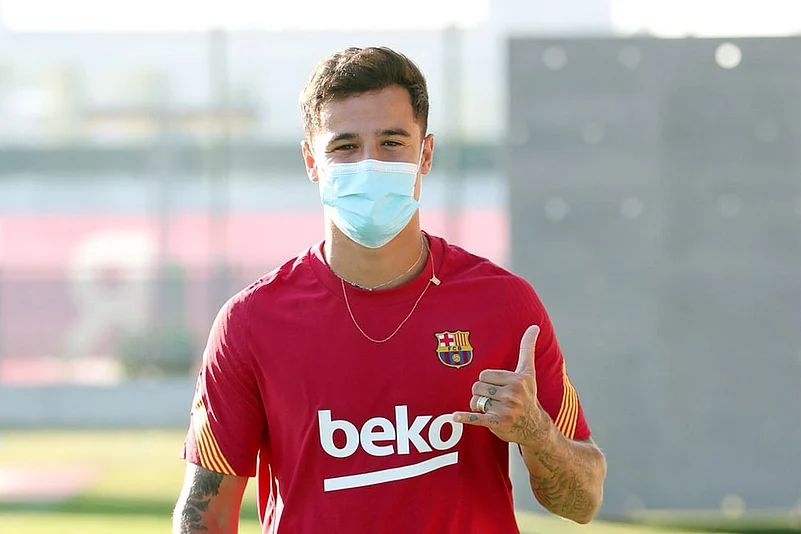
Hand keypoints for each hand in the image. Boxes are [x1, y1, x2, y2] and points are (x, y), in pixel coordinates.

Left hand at [452, 325, 551, 447]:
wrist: (534, 426)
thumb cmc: (528, 394)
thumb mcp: (528, 372)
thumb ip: (527, 348)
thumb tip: (534, 326)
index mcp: (517, 380)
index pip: (484, 374)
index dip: (486, 380)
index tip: (496, 386)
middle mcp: (513, 394)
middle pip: (477, 387)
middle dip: (480, 392)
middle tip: (492, 399)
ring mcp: (505, 410)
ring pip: (475, 401)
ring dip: (477, 405)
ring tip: (488, 408)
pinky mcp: (498, 423)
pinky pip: (477, 418)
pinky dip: (465, 417)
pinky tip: (455, 416)